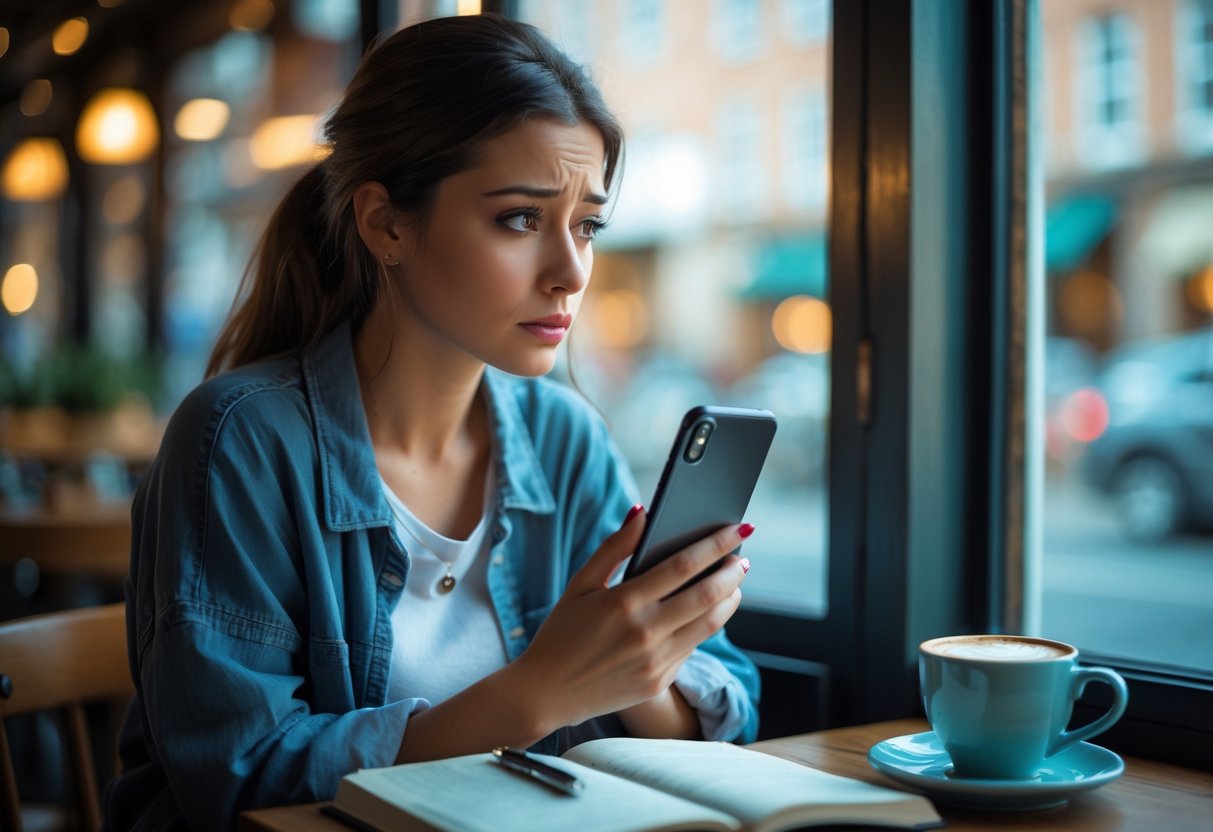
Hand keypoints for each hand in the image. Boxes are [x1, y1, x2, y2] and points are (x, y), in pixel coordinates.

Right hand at [513, 507, 750, 730]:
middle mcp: (645, 633)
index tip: (738, 529)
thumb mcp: (581, 584)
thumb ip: (614, 547)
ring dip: (730, 599)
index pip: (683, 566)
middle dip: (733, 571)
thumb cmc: (562, 632)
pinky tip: (705, 611)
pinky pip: (691, 647)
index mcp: (623, 602)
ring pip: (710, 624)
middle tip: (742, 557)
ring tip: (734, 583)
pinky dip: (704, 625)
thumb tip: (643, 513)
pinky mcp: (659, 682)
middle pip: (707, 595)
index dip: (716, 545)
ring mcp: (655, 662)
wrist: (546, 694)